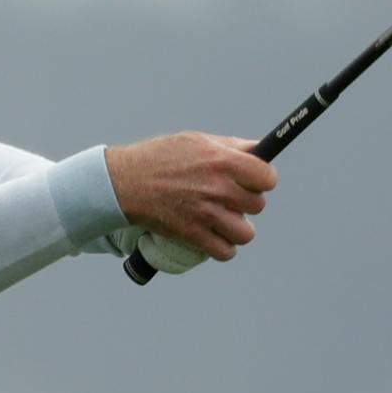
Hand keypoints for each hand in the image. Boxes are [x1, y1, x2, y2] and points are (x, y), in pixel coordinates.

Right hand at [103, 132, 277, 263]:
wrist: (125, 182)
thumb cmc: (160, 157)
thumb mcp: (197, 140)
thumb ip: (232, 146)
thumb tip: (260, 149)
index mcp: (222, 160)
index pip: (267, 178)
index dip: (263, 180)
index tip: (255, 181)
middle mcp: (217, 187)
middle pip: (258, 205)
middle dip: (246, 203)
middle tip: (231, 198)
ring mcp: (205, 213)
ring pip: (246, 233)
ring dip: (237, 229)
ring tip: (224, 220)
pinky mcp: (192, 234)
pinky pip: (225, 252)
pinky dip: (223, 248)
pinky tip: (215, 237)